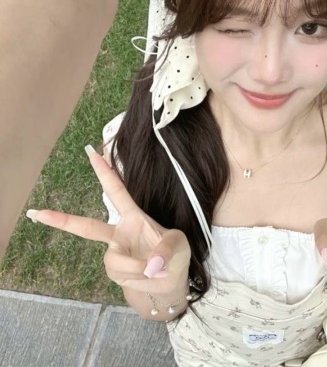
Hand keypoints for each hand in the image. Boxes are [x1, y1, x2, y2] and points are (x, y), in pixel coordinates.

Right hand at [26, 146, 190, 294]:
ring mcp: (114, 252)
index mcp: (134, 216)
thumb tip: (149, 265)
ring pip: (114, 260)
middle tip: (38, 213)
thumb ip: (165, 251)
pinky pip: (119, 274)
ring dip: (137, 267)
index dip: (105, 171)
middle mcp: (119, 232)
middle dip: (62, 220)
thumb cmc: (174, 256)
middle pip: (87, 227)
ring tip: (155, 269)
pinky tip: (148, 276)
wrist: (169, 283)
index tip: (90, 151)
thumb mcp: (179, 246)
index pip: (117, 190)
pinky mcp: (114, 270)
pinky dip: (137, 277)